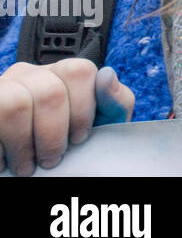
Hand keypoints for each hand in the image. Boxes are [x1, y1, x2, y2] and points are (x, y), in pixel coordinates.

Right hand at [0, 61, 133, 175]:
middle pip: (51, 92)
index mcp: (62, 75)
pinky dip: (0, 150)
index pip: (80, 71)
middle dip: (54, 134)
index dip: (83, 110)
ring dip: (23, 144)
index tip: (79, 138)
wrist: (26, 165)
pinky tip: (4, 162)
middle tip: (51, 159)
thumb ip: (114, 103)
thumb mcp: (97, 125)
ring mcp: (3, 88)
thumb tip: (107, 76)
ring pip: (16, 104)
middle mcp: (30, 75)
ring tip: (26, 166)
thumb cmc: (64, 143)